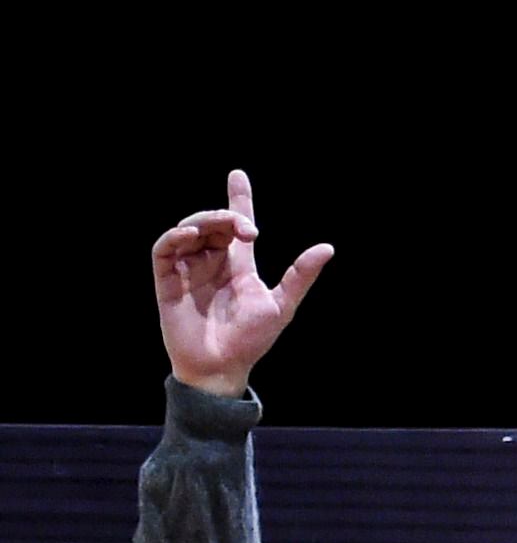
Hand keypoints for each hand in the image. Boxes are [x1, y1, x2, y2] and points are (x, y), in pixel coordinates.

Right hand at [152, 172, 331, 397]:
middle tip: (246, 228)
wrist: (222, 366)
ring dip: (203, 220)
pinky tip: (191, 234)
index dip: (238, 199)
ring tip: (221, 227)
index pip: (236, 225)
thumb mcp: (282, 305)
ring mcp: (188, 269)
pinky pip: (164, 249)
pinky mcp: (166, 280)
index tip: (238, 175)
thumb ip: (300, 276)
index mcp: (238, 265)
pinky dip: (175, 236)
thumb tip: (327, 248)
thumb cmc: (252, 340)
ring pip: (188, 229)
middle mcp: (212, 262)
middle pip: (213, 223)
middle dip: (226, 215)